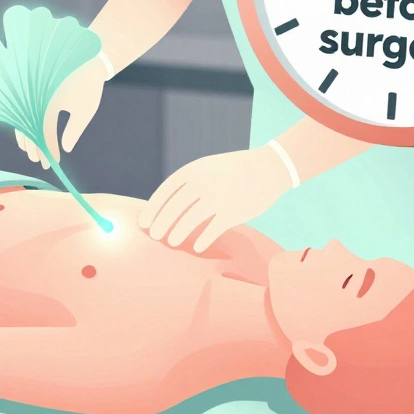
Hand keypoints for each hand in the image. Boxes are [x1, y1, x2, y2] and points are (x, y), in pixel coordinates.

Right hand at [15, 56, 106, 168]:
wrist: (85, 58)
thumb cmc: (87, 85)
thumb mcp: (85, 110)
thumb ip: (74, 130)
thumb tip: (64, 148)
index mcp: (48, 103)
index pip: (44, 133)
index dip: (48, 150)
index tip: (53, 163)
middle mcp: (36, 99)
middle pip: (30, 130)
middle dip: (34, 148)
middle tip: (40, 162)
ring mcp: (31, 94)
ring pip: (23, 121)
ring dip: (26, 138)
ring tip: (31, 152)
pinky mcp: (31, 91)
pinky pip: (24, 112)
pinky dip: (24, 125)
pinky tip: (28, 135)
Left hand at [139, 146, 292, 252]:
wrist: (269, 167)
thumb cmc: (234, 169)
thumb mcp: (208, 166)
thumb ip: (189, 181)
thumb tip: (166, 204)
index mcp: (194, 170)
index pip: (165, 191)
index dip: (152, 208)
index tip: (143, 222)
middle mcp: (203, 182)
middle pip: (174, 207)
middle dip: (161, 223)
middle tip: (154, 235)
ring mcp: (218, 197)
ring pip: (190, 220)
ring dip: (177, 233)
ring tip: (170, 242)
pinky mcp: (234, 212)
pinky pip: (212, 230)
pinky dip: (203, 240)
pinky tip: (197, 247)